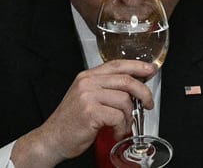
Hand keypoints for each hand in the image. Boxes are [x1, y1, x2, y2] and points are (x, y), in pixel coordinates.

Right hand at [11, 62, 156, 167]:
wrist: (50, 140)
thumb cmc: (70, 122)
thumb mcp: (87, 98)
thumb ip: (106, 88)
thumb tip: (135, 84)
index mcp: (87, 77)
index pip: (118, 64)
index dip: (138, 66)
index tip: (151, 70)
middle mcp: (87, 83)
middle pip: (127, 81)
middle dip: (143, 93)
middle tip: (148, 104)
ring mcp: (88, 97)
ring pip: (124, 100)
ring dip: (128, 117)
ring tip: (123, 126)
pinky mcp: (90, 112)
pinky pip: (118, 116)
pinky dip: (121, 127)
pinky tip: (116, 132)